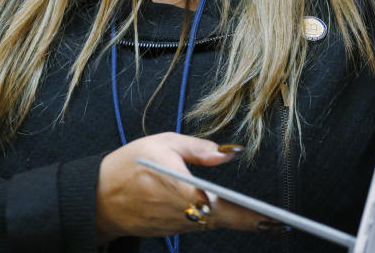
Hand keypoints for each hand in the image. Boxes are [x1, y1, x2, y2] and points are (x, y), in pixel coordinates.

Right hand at [96, 133, 270, 242]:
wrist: (97, 196)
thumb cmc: (129, 165)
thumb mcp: (163, 144)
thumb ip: (199, 149)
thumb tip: (229, 152)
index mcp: (180, 189)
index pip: (222, 207)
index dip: (248, 215)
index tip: (270, 218)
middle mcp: (180, 213)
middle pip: (223, 221)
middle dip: (251, 222)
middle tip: (278, 222)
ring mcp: (175, 225)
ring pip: (212, 224)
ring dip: (236, 222)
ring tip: (264, 219)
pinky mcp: (170, 229)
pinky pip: (198, 225)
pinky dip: (216, 221)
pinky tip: (232, 215)